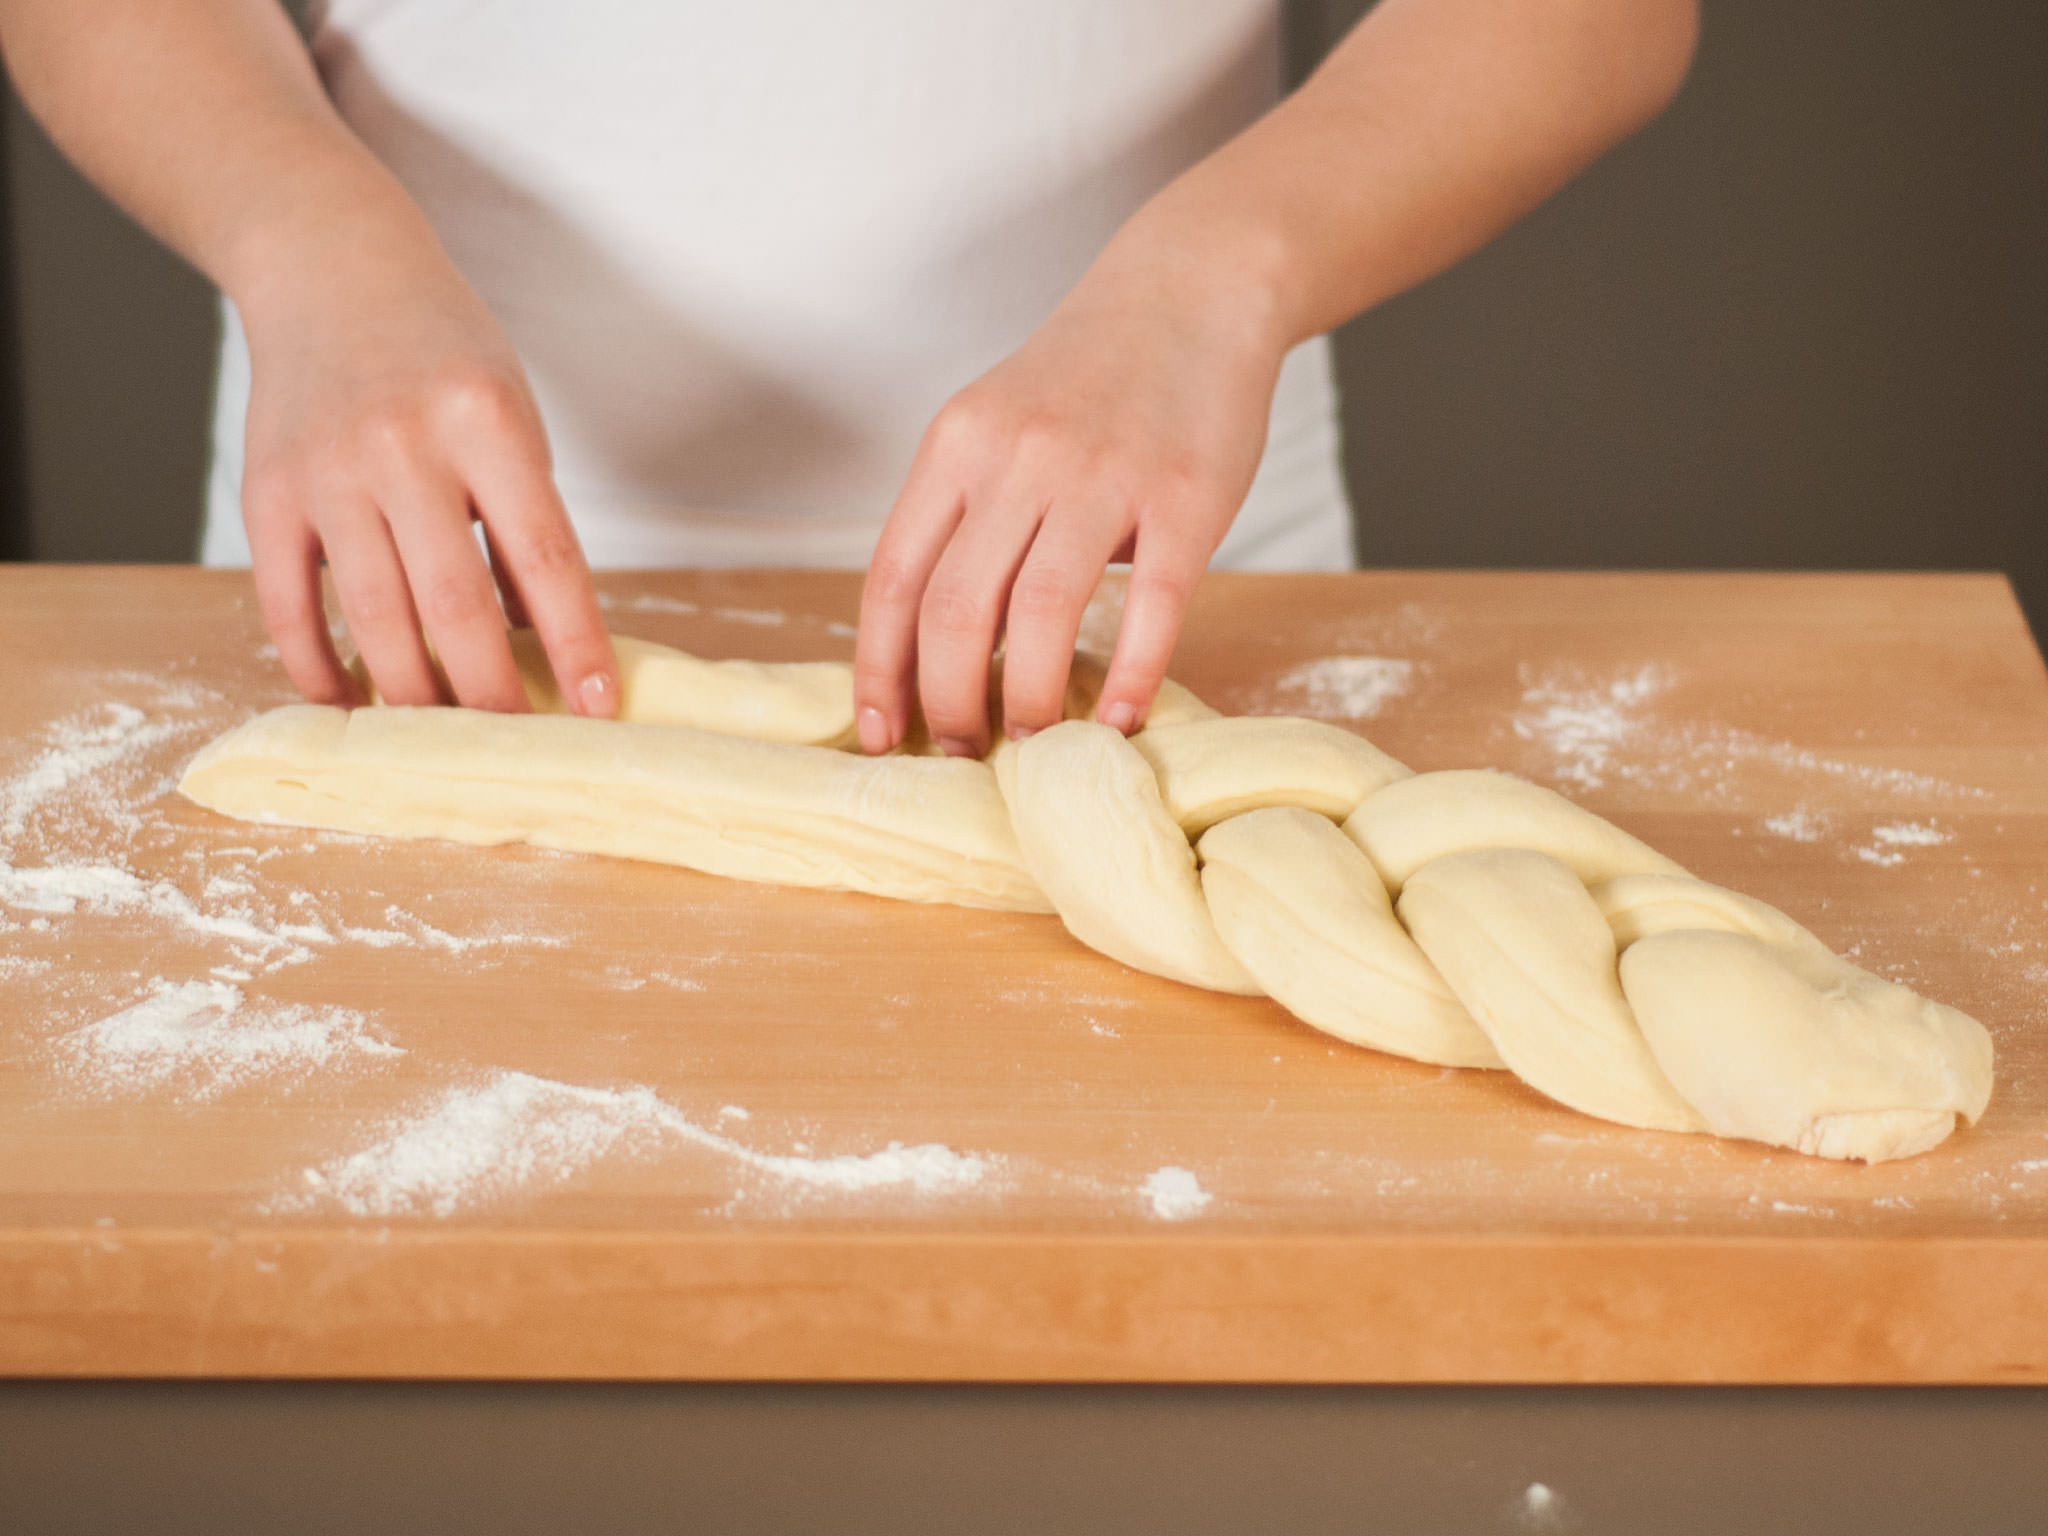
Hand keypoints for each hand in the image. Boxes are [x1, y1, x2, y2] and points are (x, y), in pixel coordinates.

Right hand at [237, 216, 615, 715]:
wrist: (330, 266)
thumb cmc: (445, 356)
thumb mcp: (511, 420)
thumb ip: (523, 524)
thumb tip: (546, 645)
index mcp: (487, 422)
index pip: (545, 558)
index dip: (575, 643)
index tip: (600, 709)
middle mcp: (404, 446)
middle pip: (455, 605)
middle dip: (493, 694)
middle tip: (521, 748)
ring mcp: (328, 470)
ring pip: (375, 617)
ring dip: (415, 694)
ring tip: (447, 740)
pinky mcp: (266, 492)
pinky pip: (288, 604)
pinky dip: (319, 665)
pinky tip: (352, 702)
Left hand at [853, 216, 1290, 756]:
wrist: (1190, 291)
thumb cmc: (1085, 381)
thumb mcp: (993, 428)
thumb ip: (960, 517)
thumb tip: (927, 647)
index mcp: (956, 447)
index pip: (893, 579)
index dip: (880, 670)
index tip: (884, 734)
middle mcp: (1018, 458)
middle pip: (957, 610)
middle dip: (950, 702)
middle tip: (965, 752)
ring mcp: (1104, 475)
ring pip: (1043, 614)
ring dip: (1033, 700)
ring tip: (1035, 745)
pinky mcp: (1187, 495)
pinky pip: (1154, 604)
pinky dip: (1135, 675)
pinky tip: (1123, 720)